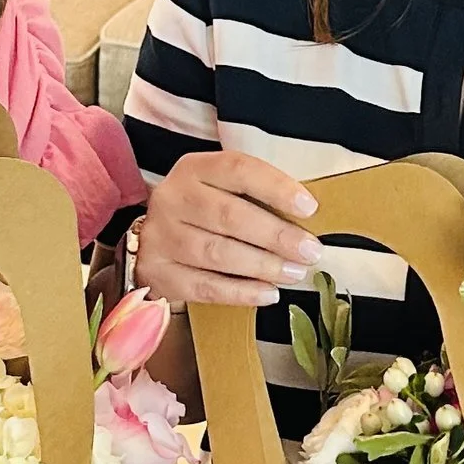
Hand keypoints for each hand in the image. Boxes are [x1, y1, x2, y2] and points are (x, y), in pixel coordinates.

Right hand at [137, 150, 323, 307]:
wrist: (154, 240)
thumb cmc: (203, 211)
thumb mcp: (221, 188)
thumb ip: (256, 196)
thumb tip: (306, 218)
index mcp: (194, 169)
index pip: (237, 170)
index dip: (276, 188)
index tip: (309, 208)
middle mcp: (173, 199)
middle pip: (229, 216)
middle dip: (276, 235)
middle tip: (309, 251)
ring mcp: (161, 237)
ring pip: (217, 253)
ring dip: (263, 266)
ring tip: (294, 273)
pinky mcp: (159, 273)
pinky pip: (205, 287)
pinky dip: (241, 293)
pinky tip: (268, 293)